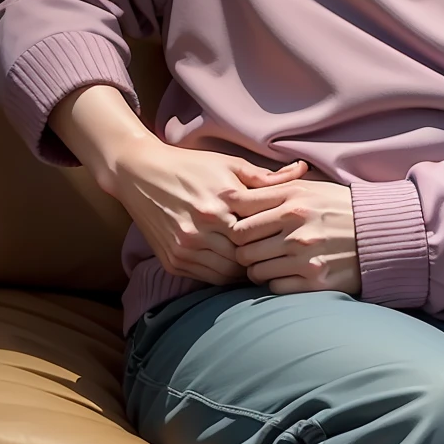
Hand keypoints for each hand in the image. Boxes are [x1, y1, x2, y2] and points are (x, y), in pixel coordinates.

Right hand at [76, 96, 302, 284]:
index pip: (260, 231)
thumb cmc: (192, 167)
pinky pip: (206, 278)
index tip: (288, 237)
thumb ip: (267, 177)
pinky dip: (223, 275)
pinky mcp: (172, 261)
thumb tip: (303, 171)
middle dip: (262, 256)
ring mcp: (185, 247)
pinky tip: (234, 266)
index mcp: (222, 202)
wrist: (140, 175)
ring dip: (244, 270)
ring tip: (258, 262)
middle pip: (245, 256)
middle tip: (277, 255)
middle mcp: (202, 228)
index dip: (276, 237)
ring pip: (227, 273)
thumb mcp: (231, 165)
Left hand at [225, 176, 360, 294]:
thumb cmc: (342, 207)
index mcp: (294, 202)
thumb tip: (234, 196)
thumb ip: (274, 189)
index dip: (237, 227)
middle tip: (259, 248)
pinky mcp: (316, 281)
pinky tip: (291, 272)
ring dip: (261, 268)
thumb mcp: (311, 187)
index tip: (247, 231)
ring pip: (255, 271)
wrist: (384, 232)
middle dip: (245, 250)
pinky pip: (275, 287)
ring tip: (275, 261)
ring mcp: (307, 258)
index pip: (239, 221)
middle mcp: (298, 230)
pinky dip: (279, 281)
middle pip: (242, 249)